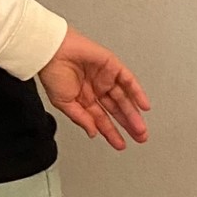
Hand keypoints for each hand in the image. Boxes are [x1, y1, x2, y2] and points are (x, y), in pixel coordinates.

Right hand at [39, 28, 150, 150]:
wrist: (53, 51)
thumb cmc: (52, 72)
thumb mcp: (64, 103)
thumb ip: (80, 118)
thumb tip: (92, 132)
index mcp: (83, 99)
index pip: (102, 119)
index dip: (111, 133)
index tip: (120, 144)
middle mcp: (96, 89)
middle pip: (116, 110)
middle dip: (128, 125)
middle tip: (139, 137)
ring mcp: (105, 78)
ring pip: (124, 98)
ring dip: (133, 113)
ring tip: (140, 128)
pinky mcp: (112, 66)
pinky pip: (129, 81)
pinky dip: (137, 93)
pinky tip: (143, 106)